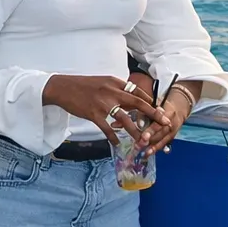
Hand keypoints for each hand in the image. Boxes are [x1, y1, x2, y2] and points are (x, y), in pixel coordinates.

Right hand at [43, 74, 168, 143]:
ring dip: (136, 131)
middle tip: (164, 123)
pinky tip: (118, 143)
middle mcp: (112, 91)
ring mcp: (103, 103)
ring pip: (125, 119)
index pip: (137, 92)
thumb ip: (116, 89)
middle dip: (153, 114)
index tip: (160, 110)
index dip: (150, 102)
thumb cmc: (83, 85)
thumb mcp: (102, 83)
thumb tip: (129, 98)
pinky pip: (107, 128)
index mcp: (115, 82)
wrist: (63, 87)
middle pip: (137, 103)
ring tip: (144, 141)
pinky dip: (113, 136)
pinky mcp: (93, 113)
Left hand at [141, 82, 200, 156]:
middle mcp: (172, 122)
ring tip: (143, 153)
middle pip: (161, 133)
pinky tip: (148, 153)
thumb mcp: (153, 105)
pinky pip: (165, 144)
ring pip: (163, 140)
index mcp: (168, 112)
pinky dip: (156, 149)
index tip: (143, 137)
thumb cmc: (162, 105)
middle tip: (139, 146)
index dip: (151, 130)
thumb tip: (139, 124)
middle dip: (150, 140)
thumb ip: (145, 113)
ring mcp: (174, 131)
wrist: (178, 108)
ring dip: (153, 148)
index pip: (159, 122)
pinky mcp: (172, 137)